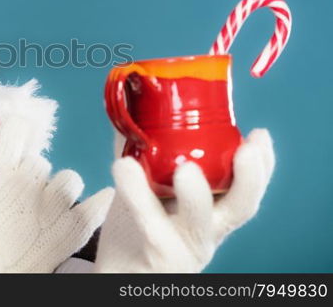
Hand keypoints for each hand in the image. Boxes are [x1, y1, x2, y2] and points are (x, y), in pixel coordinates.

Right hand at [0, 78, 114, 272]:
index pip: (17, 128)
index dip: (15, 133)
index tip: (14, 140)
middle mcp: (29, 183)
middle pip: (40, 160)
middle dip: (30, 175)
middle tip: (18, 197)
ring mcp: (52, 208)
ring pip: (69, 180)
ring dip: (58, 191)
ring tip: (45, 210)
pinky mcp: (69, 234)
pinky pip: (95, 209)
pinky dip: (99, 204)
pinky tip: (103, 198)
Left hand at [93, 128, 274, 272]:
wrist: (120, 273)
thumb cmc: (138, 228)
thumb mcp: (150, 188)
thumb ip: (146, 153)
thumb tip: (134, 107)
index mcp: (214, 213)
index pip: (247, 190)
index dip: (261, 166)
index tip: (260, 136)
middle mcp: (207, 231)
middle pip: (240, 209)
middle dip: (249, 179)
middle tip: (246, 149)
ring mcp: (183, 245)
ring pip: (197, 222)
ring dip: (195, 194)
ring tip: (186, 168)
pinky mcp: (154, 254)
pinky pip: (147, 222)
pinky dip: (134, 192)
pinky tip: (122, 167)